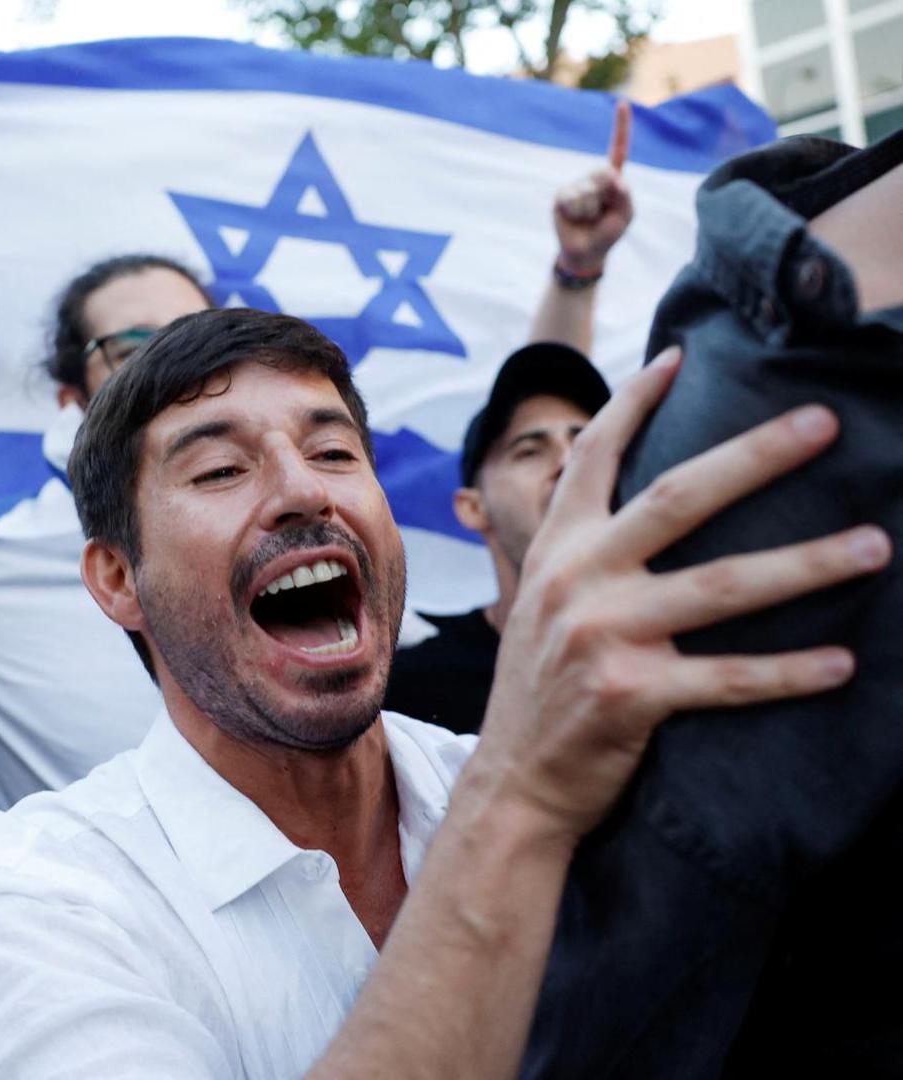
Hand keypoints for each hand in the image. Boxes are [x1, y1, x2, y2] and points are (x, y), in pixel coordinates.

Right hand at [471, 347, 890, 844]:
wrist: (515, 782)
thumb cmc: (544, 688)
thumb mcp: (542, 603)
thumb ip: (583, 550)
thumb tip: (645, 500)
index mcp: (554, 550)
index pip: (593, 458)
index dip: (635, 402)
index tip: (681, 356)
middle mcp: (573, 580)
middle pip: (677, 498)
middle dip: (756, 456)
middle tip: (824, 423)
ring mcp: (600, 636)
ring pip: (722, 586)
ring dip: (807, 562)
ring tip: (874, 545)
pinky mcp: (630, 696)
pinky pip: (728, 678)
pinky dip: (790, 672)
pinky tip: (844, 662)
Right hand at [553, 99, 633, 275]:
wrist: (585, 252)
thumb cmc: (608, 232)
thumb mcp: (626, 214)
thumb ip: (624, 194)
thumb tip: (611, 176)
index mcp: (613, 178)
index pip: (618, 148)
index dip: (621, 127)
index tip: (622, 103)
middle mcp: (594, 177)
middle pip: (602, 173)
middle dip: (606, 195)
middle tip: (602, 211)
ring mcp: (576, 185)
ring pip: (587, 191)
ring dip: (591, 210)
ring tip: (588, 219)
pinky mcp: (561, 196)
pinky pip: (572, 200)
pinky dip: (577, 213)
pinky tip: (575, 219)